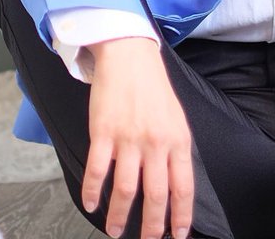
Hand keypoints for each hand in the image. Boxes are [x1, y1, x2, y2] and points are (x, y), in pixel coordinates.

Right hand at [82, 36, 193, 238]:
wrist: (130, 53)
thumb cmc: (153, 86)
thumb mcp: (176, 117)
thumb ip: (176, 150)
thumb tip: (176, 185)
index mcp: (177, 139)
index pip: (183, 188)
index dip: (180, 217)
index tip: (177, 236)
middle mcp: (156, 142)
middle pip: (155, 196)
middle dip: (150, 227)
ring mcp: (129, 137)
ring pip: (126, 189)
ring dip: (119, 215)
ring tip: (114, 230)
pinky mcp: (104, 131)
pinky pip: (99, 170)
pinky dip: (93, 192)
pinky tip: (91, 203)